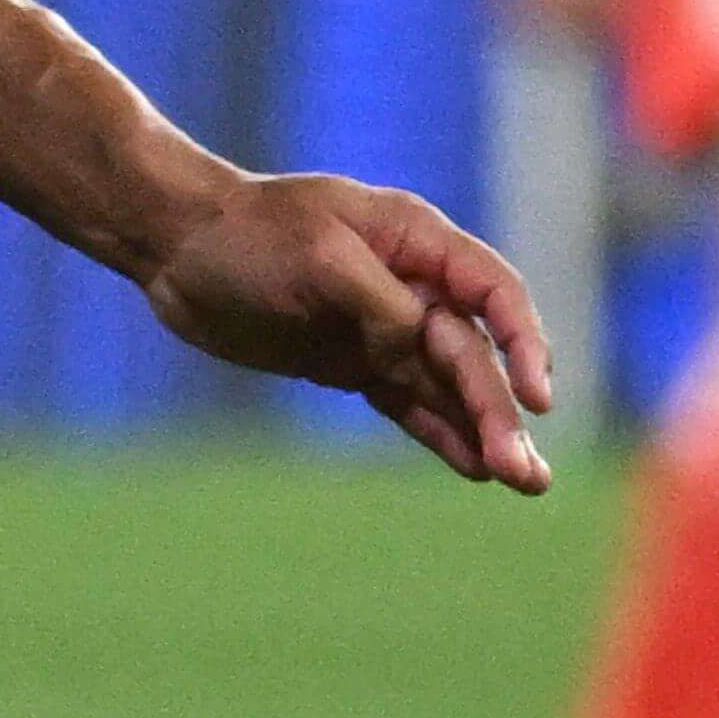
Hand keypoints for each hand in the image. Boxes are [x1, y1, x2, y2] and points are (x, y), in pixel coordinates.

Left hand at [142, 166, 554, 491]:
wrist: (180, 247)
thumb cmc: (249, 234)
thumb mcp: (317, 255)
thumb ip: (376, 301)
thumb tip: (414, 346)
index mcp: (417, 240)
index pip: (493, 293)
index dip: (524, 342)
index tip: (539, 395)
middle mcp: (414, 286)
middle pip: (474, 355)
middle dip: (502, 412)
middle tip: (526, 474)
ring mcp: (385, 329)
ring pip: (450, 387)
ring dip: (488, 432)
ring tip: (526, 483)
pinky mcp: (355, 365)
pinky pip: (410, 404)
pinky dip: (441, 435)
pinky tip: (476, 469)